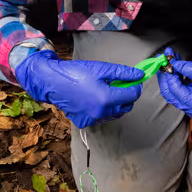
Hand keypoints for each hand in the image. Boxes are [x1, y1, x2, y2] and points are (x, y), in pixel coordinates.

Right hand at [15, 50, 143, 128]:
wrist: (52, 82)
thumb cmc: (76, 73)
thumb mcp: (101, 69)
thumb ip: (123, 73)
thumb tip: (139, 75)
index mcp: (107, 98)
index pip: (133, 95)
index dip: (135, 86)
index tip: (133, 80)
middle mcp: (101, 112)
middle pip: (126, 107)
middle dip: (126, 96)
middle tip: (119, 85)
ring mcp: (93, 119)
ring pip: (114, 114)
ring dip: (115, 104)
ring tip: (105, 91)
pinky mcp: (85, 123)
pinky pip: (101, 117)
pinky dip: (102, 110)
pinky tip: (94, 99)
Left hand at [158, 50, 191, 117]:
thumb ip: (191, 70)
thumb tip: (176, 64)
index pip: (173, 89)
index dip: (168, 73)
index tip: (167, 58)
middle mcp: (191, 107)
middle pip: (170, 91)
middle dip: (166, 74)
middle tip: (165, 57)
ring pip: (175, 89)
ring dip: (173, 73)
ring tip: (173, 57)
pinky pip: (183, 87)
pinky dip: (180, 76)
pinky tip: (180, 64)